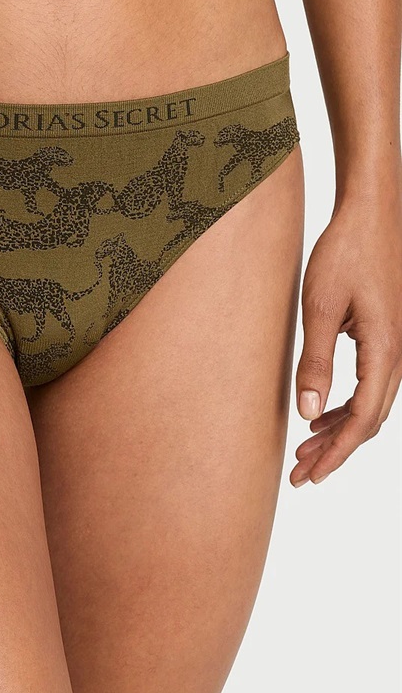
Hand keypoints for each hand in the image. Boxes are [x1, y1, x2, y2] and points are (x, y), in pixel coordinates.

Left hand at [291, 195, 401, 486]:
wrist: (369, 215)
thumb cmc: (344, 254)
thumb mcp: (320, 308)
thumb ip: (315, 361)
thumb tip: (308, 413)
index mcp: (385, 352)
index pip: (363, 419)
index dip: (337, 453)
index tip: (311, 477)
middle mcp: (396, 355)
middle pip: (369, 419)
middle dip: (335, 450)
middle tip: (300, 474)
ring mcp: (393, 346)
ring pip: (370, 404)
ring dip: (338, 429)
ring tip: (305, 450)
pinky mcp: (383, 336)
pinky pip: (369, 384)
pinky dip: (345, 405)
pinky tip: (321, 413)